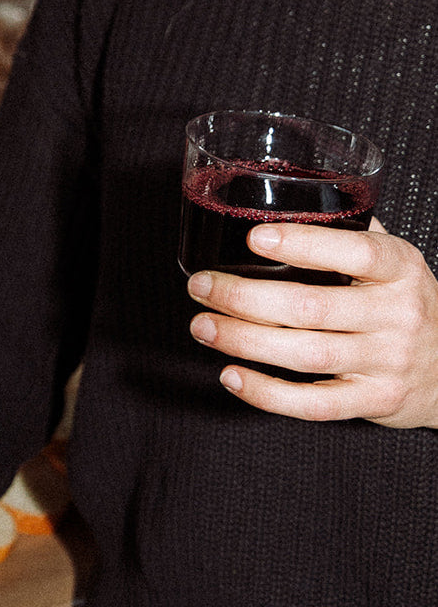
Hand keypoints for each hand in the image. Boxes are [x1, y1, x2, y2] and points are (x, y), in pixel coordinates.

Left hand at [186, 219, 437, 426]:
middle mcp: (398, 314)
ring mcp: (387, 361)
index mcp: (400, 269)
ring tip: (203, 327)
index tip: (254, 237)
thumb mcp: (392, 264)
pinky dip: (266, 393)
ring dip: (243, 340)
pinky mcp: (374, 401)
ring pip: (305, 353)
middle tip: (202, 287)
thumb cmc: (404, 307)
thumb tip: (282, 203)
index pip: (354, 252)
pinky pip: (312, 403)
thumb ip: (347, 235)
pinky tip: (231, 375)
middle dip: (244, 297)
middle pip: (311, 306)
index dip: (302, 244)